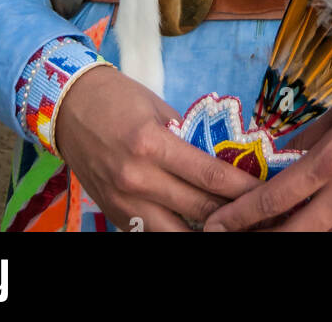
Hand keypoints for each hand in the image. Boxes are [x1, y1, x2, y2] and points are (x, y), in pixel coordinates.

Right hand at [54, 65, 258, 231]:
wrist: (68, 106)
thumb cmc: (117, 98)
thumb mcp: (158, 108)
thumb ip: (187, 139)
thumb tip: (220, 161)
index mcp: (152, 145)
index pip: (208, 175)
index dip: (241, 188)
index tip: (263, 191)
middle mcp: (138, 179)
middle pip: (199, 209)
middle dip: (231, 212)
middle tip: (254, 211)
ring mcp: (124, 202)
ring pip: (175, 234)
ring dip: (204, 229)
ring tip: (225, 223)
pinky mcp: (114, 215)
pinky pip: (151, 233)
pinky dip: (174, 231)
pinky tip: (194, 225)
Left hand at [202, 63, 331, 231]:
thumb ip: (309, 138)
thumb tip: (281, 155)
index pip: (274, 199)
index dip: (240, 217)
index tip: (217, 224)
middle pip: (292, 234)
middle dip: (259, 238)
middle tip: (234, 237)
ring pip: (322, 244)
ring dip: (294, 239)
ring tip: (273, 233)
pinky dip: (330, 236)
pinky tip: (317, 227)